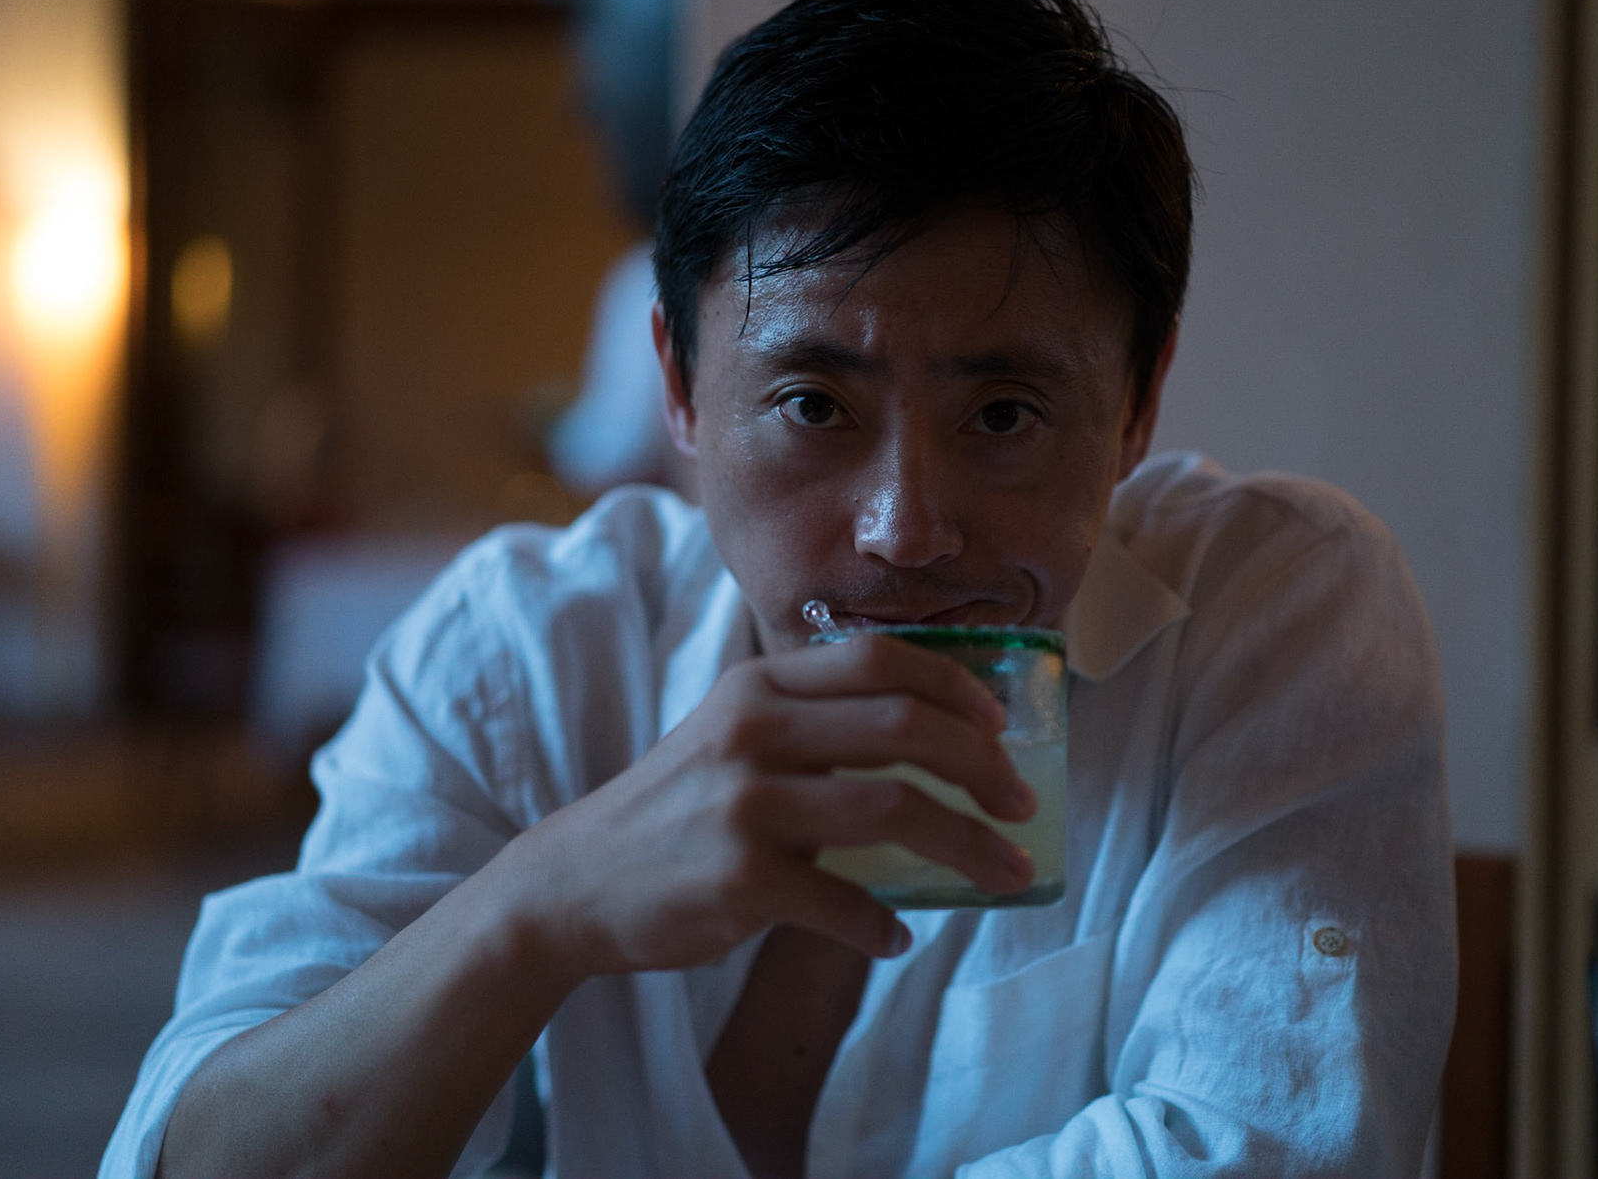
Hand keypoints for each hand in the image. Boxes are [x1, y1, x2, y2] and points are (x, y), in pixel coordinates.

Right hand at [483, 633, 1037, 981]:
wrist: (574, 883)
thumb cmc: (676, 810)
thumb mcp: (733, 738)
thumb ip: (814, 727)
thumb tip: (934, 744)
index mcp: (760, 689)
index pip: (882, 660)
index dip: (956, 687)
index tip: (1001, 727)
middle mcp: (753, 732)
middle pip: (905, 728)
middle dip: (984, 768)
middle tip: (1023, 805)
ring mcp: (745, 804)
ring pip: (894, 810)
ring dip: (968, 846)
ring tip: (1007, 875)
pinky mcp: (738, 879)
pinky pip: (843, 902)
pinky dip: (882, 924)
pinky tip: (896, 937)